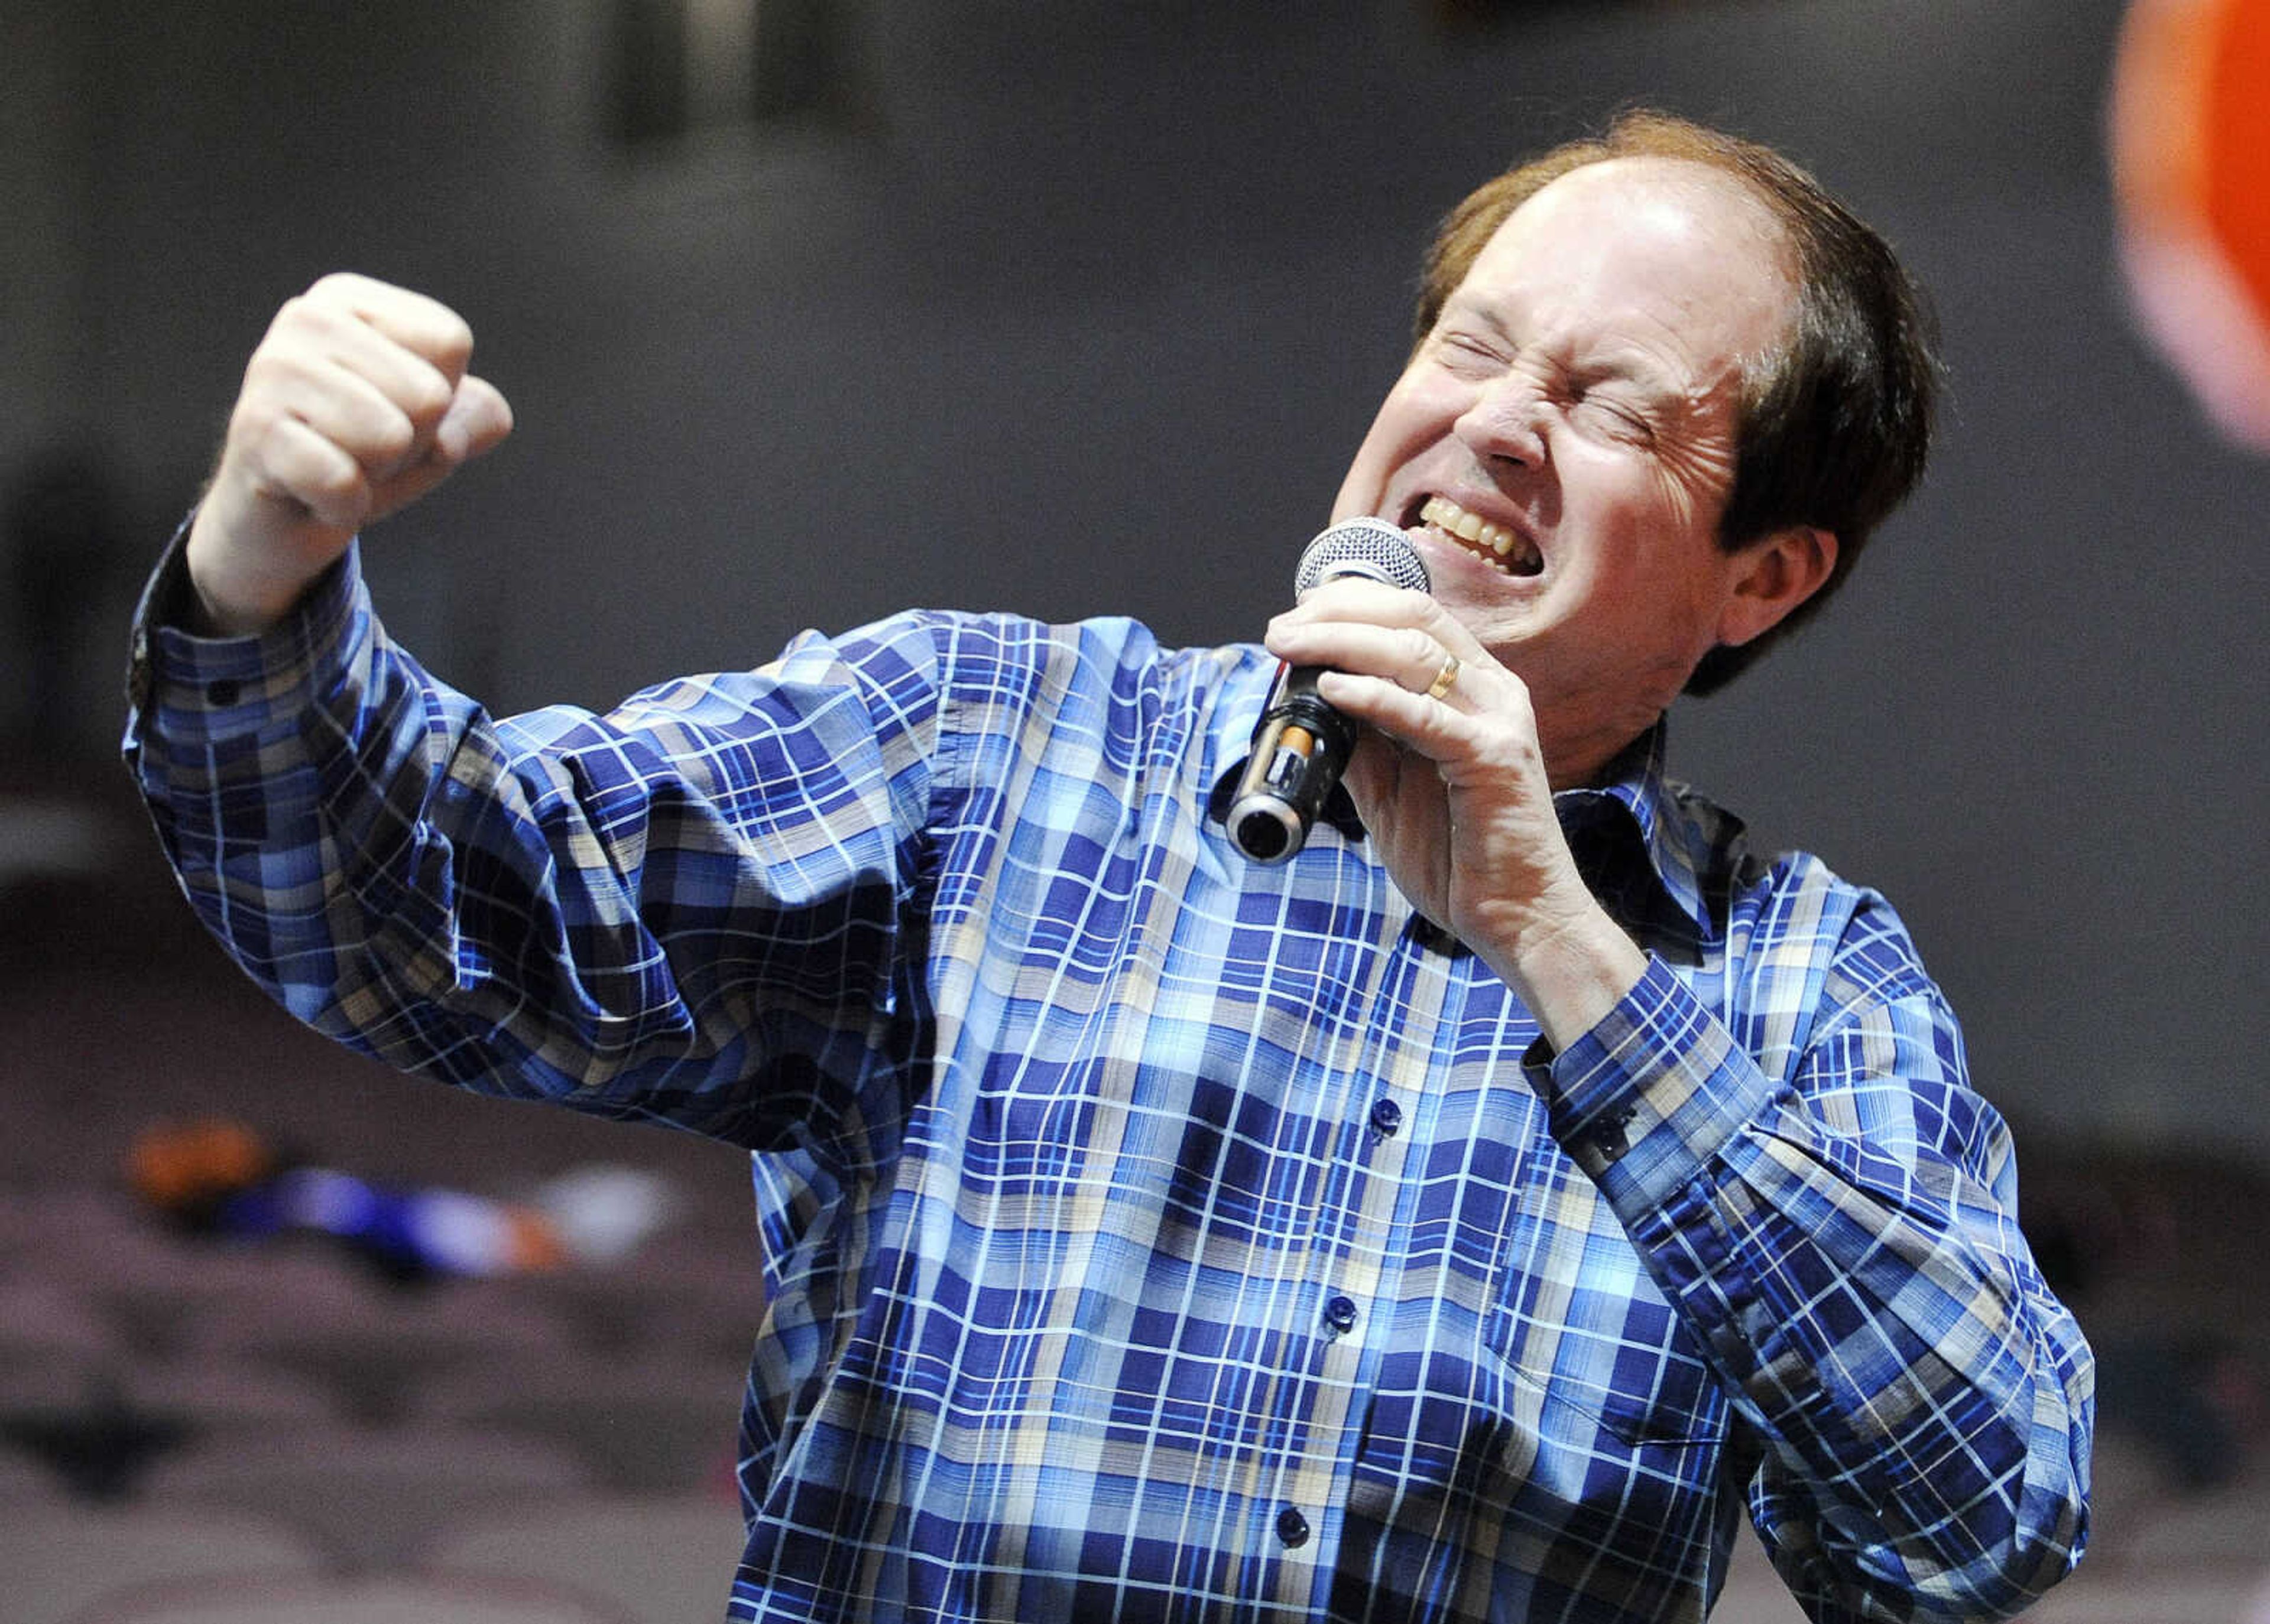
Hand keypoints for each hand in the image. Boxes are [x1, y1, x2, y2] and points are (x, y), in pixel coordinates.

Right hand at [185, 273, 513, 633]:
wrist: (280, 517)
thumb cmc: (362, 455)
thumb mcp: (433, 429)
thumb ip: (476, 415)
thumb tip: (465, 431)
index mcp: (350, 300)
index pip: (451, 342)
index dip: (440, 399)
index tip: (390, 410)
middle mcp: (306, 317)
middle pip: (430, 395)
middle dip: (410, 443)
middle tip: (361, 448)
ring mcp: (273, 369)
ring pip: (392, 439)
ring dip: (377, 474)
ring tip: (338, 463)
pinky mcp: (254, 428)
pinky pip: (344, 482)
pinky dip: (344, 505)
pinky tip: (314, 494)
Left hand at [1263, 580, 1645, 1044]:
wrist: (1520, 919)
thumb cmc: (1461, 857)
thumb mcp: (1391, 790)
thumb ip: (1360, 742)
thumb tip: (1307, 704)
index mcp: (1473, 689)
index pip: (1412, 616)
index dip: (1349, 606)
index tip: (1294, 619)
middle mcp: (1492, 691)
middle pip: (1412, 617)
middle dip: (1337, 613)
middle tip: (1281, 629)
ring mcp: (1497, 720)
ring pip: (1414, 653)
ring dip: (1342, 643)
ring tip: (1291, 647)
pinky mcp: (1493, 758)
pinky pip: (1424, 715)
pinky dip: (1372, 697)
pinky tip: (1332, 689)